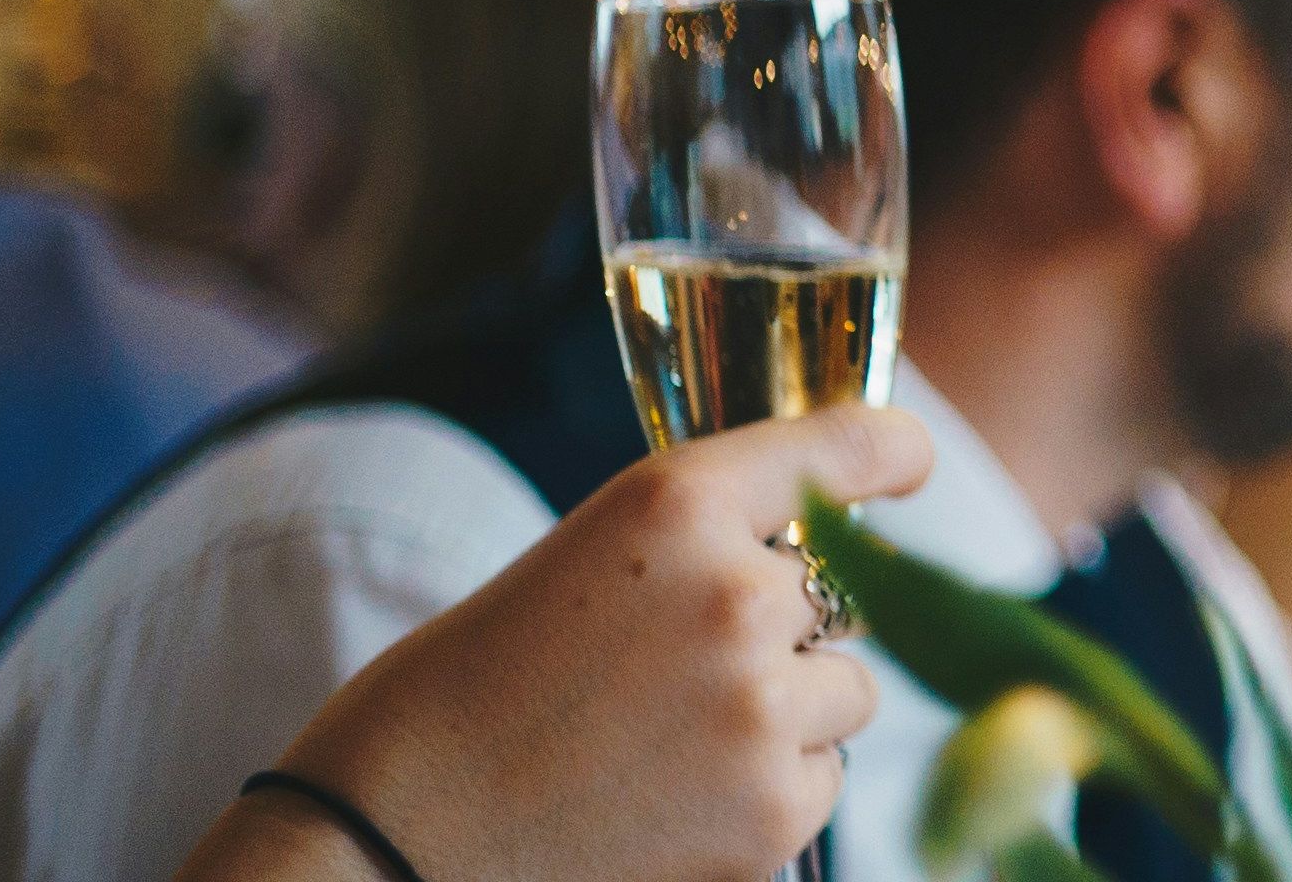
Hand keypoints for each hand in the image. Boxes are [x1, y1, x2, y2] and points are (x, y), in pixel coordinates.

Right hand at [245, 406, 936, 881]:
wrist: (384, 842)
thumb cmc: (453, 706)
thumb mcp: (572, 574)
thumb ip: (687, 558)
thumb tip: (800, 574)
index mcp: (672, 507)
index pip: (837, 449)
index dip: (885, 453)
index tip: (907, 462)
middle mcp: (738, 593)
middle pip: (836, 592)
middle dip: (779, 629)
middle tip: (663, 680)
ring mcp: (765, 706)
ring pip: (846, 690)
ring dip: (787, 713)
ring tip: (660, 747)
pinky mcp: (777, 809)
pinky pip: (825, 777)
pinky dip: (770, 790)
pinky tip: (669, 806)